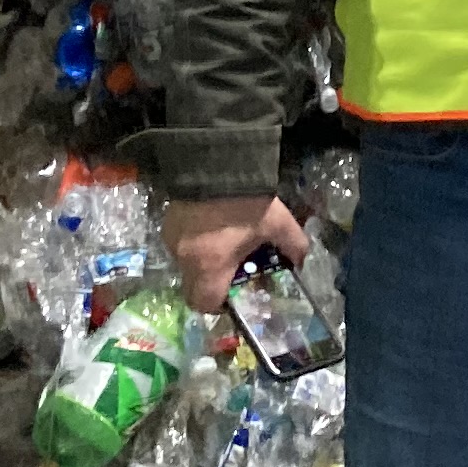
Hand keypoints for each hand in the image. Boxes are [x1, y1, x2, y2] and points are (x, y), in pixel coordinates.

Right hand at [166, 192, 306, 313]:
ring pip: (188, 264)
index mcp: (208, 266)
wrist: (214, 161)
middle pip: (194, 286)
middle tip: (235, 270)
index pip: (204, 303)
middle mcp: (184, 258)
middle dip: (215, 283)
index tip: (236, 294)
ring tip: (227, 243)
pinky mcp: (169, 221)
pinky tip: (215, 226)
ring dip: (206, 261)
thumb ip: (293, 246)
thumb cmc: (245, 202)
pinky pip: (183, 243)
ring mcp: (172, 239)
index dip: (220, 305)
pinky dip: (198, 242)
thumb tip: (298, 260)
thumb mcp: (278, 223)